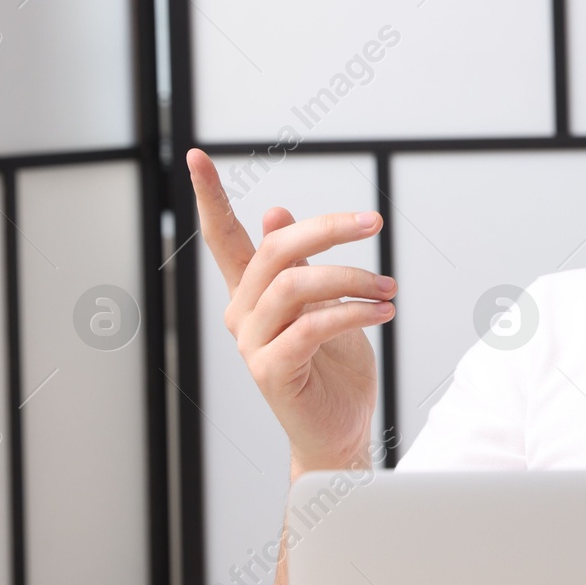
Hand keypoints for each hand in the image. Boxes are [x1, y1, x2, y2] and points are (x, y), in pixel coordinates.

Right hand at [187, 148, 393, 475]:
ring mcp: (252, 344)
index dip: (209, 196)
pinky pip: (311, 327)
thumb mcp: (322, 303)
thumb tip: (276, 212)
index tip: (196, 155)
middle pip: (276, 252)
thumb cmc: (333, 365)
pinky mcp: (272, 371)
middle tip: (373, 221)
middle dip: (327, 229)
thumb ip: (298, 264)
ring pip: (297, 286)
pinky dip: (353, 313)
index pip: (223, 237)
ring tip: (389, 289)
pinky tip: (384, 312)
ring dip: (353, 279)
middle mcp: (243, 314)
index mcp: (252, 292)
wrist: (341, 429)